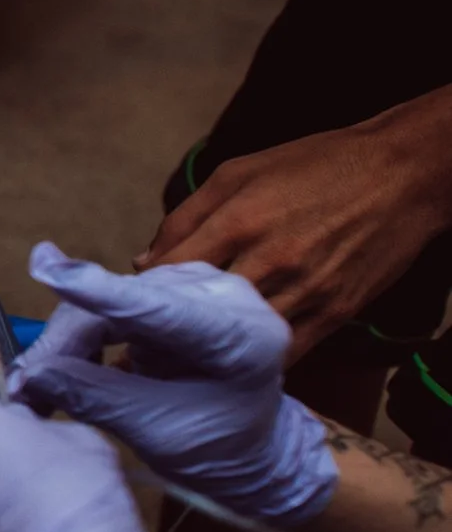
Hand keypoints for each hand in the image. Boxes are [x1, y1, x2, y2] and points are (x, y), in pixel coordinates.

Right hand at [8, 243, 335, 526]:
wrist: (252, 448)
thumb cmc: (218, 451)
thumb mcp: (157, 434)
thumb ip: (96, 397)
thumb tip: (29, 375)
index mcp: (241, 337)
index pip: (159, 308)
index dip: (100, 291)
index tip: (44, 269)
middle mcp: (223, 294)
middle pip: (122, 304)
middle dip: (66, 343)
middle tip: (22, 387)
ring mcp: (198, 284)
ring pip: (108, 301)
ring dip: (67, 341)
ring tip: (38, 382)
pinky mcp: (172, 287)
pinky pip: (110, 302)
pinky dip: (82, 333)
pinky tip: (67, 362)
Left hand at [142, 100, 451, 357]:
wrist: (402, 174)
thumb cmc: (314, 167)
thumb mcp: (239, 173)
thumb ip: (184, 217)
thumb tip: (142, 262)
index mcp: (238, 221)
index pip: (169, 273)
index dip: (142, 296)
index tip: (128, 310)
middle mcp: (270, 261)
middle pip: (200, 314)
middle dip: (167, 333)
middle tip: (143, 346)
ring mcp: (307, 291)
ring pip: (241, 341)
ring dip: (207, 355)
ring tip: (180, 359)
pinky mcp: (336, 313)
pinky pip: (286, 354)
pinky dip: (255, 362)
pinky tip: (233, 364)